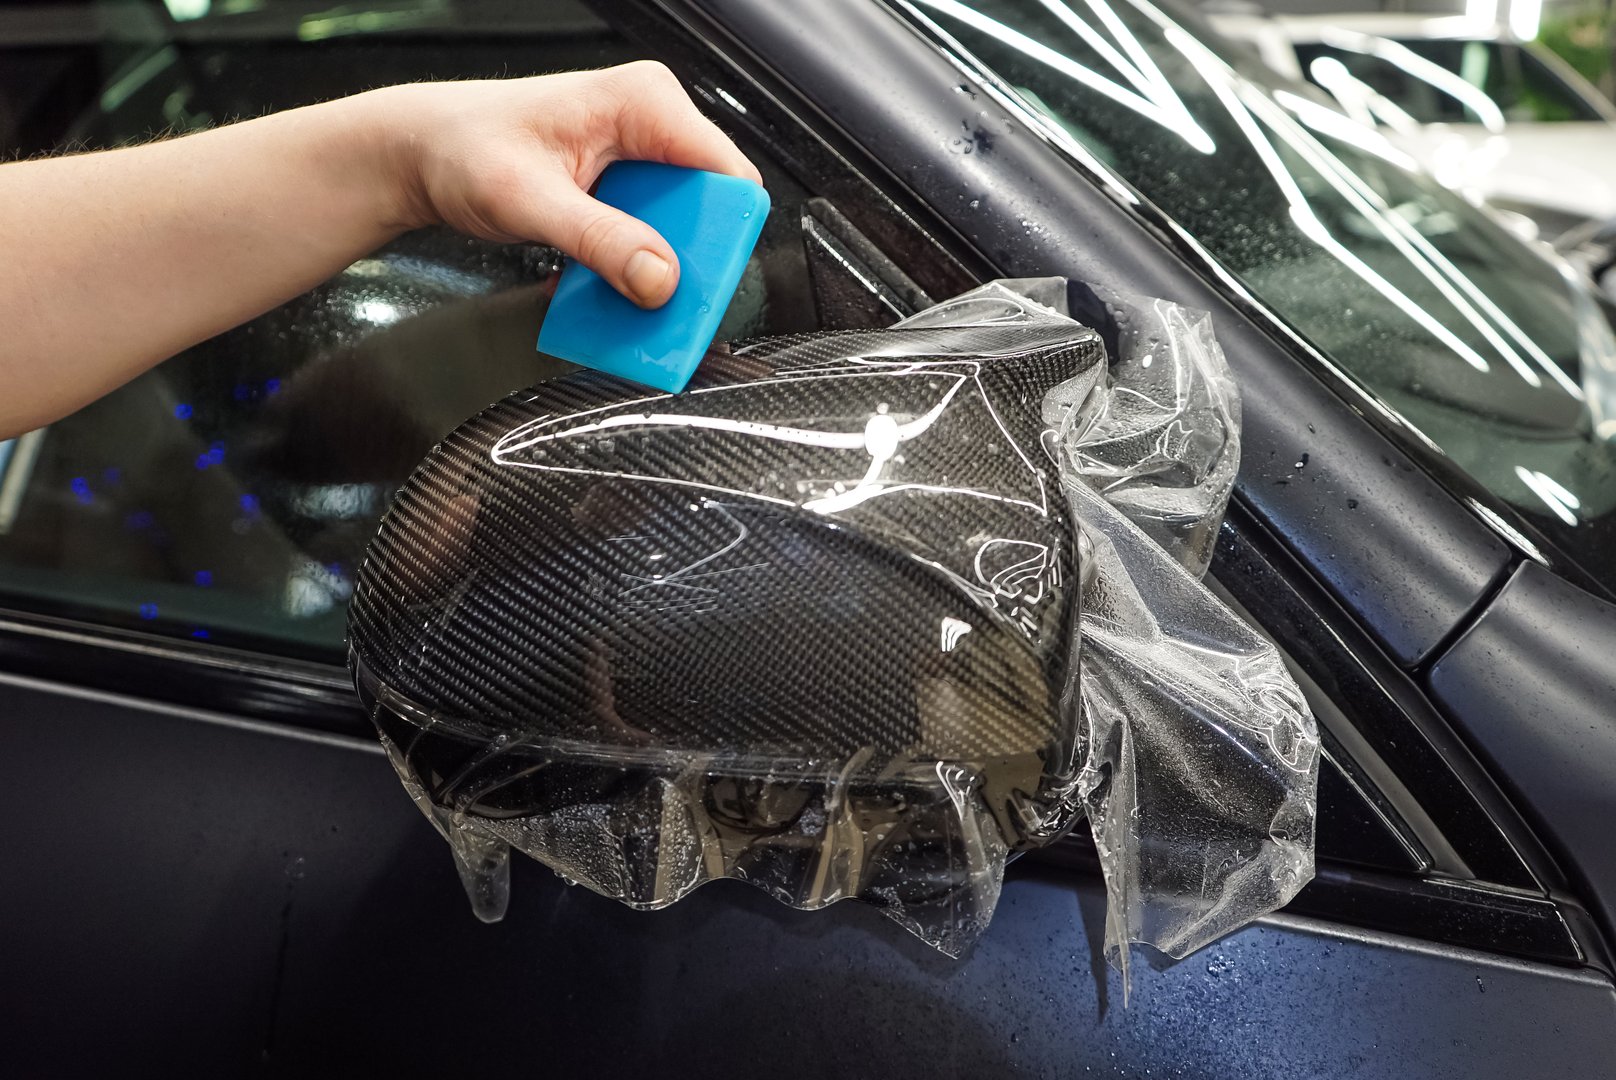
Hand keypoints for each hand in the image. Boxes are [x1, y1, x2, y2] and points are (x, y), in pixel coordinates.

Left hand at [367, 63, 762, 307]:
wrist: (422, 152)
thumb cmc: (464, 147)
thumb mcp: (532, 201)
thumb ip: (600, 241)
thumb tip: (659, 278)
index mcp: (644, 102)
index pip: (725, 172)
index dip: (722, 231)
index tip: (697, 279)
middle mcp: (651, 124)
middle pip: (708, 208)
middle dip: (685, 260)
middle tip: (654, 299)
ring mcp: (640, 158)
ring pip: (682, 230)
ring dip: (654, 271)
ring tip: (619, 295)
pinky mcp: (625, 188)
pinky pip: (652, 237)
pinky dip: (631, 267)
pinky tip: (600, 281)